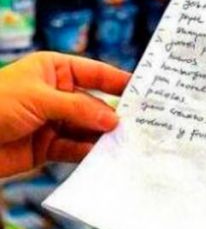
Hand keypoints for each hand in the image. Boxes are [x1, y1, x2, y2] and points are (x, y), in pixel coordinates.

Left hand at [0, 52, 129, 177]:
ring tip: (127, 143)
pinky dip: (90, 154)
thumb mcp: (39, 99)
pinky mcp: (48, 147)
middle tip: (141, 125)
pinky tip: (105, 157)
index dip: (119, 81)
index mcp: (53, 71)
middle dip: (115, 115)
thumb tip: (112, 119)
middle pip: (95, 104)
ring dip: (104, 137)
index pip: (95, 73)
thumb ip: (78, 108)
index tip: (144, 91)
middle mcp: (57, 95)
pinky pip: (76, 150)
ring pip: (89, 129)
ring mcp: (53, 122)